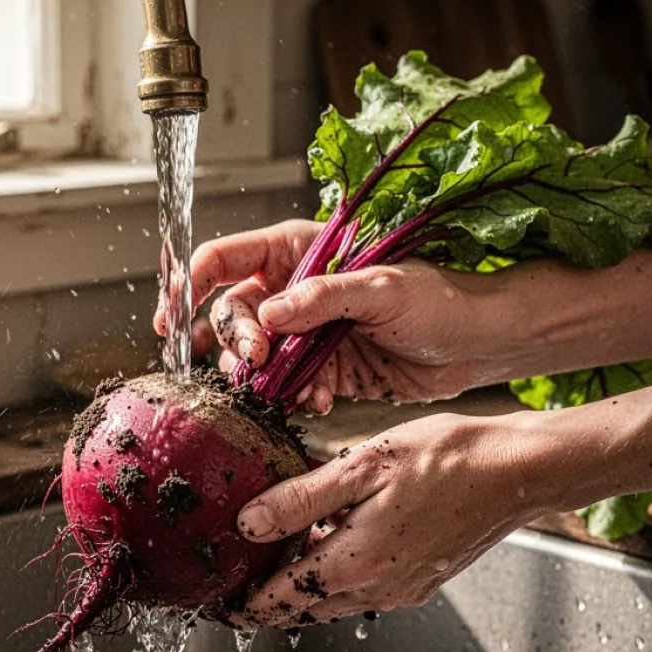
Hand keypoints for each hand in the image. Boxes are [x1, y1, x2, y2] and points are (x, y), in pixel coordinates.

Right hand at [154, 219, 509, 413]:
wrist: (480, 344)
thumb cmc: (442, 296)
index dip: (190, 283)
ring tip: (294, 386)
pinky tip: (318, 399)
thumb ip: (322, 297)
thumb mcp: (383, 287)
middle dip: (236, 342)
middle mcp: (294, 292)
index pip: (226, 258)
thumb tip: (268, 314)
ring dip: (262, 379)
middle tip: (259, 361)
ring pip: (252, 359)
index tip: (171, 316)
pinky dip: (291, 399)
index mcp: (299, 252)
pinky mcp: (321, 371)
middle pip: (231, 315)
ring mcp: (306, 334)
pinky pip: (284, 389)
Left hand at [230, 413, 546, 626]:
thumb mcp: (362, 465)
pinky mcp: (424, 579)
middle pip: (306, 609)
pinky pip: (366, 591)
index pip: (282, 599)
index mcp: (357, 562)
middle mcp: (380, 588)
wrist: (520, 471)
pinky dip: (338, 579)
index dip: (246, 607)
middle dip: (269, 604)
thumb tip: (248, 523)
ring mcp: (406, 588)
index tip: (219, 609)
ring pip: (336, 602)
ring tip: (276, 566)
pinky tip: (333, 544)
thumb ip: (300, 498)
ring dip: (303, 592)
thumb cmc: (450, 458)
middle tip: (237, 590)